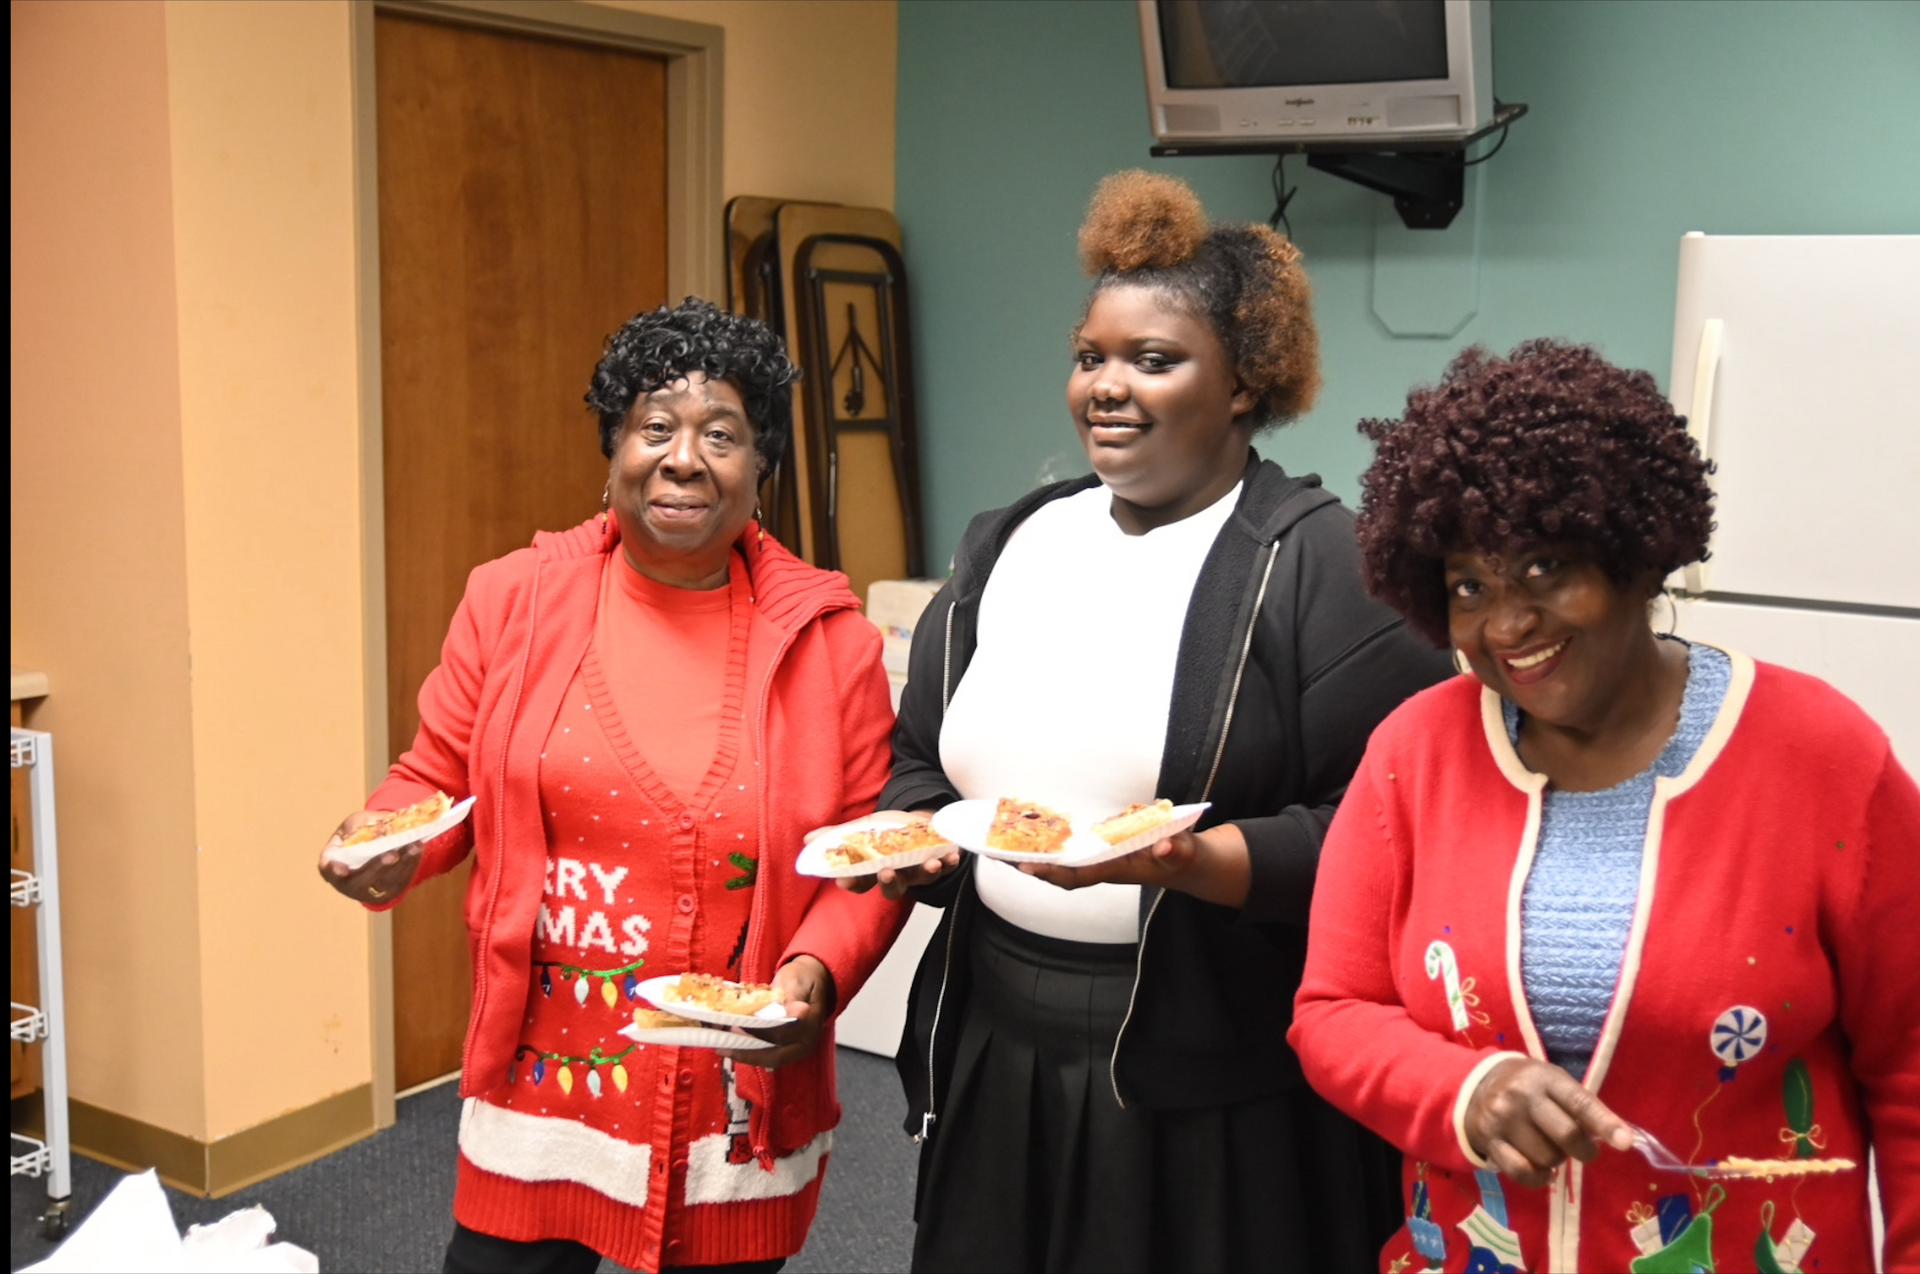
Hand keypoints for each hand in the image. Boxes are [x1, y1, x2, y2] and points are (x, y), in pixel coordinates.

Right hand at [317, 809, 424, 905]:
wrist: (381, 840)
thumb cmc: (361, 832)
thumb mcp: (355, 822)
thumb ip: (355, 825)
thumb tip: (358, 832)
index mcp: (333, 864)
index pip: (327, 870)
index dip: (333, 870)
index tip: (341, 869)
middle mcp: (348, 883)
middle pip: (360, 881)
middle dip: (377, 867)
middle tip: (392, 854)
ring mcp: (370, 891)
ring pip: (385, 882)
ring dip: (401, 864)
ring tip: (413, 846)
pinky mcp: (390, 891)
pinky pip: (402, 881)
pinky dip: (411, 864)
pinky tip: (417, 849)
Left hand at [722, 955, 835, 1069]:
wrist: (813, 980)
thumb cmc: (802, 978)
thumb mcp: (796, 982)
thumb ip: (794, 998)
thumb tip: (800, 1012)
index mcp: (810, 1026)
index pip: (781, 1035)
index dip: (758, 1034)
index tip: (735, 1028)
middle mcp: (805, 1043)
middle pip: (774, 1056)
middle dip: (746, 1053)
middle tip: (722, 1047)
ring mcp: (796, 1048)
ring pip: (769, 1058)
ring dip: (745, 1054)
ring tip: (722, 1047)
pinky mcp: (787, 1048)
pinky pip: (768, 1054)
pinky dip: (750, 1051)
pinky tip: (732, 1045)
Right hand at [819, 809, 958, 900]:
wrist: (916, 822)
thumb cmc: (886, 831)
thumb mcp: (861, 830)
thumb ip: (837, 836)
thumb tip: (808, 841)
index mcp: (874, 871)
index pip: (859, 882)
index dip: (852, 882)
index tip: (844, 879)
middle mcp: (896, 875)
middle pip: (891, 888)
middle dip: (890, 882)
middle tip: (887, 873)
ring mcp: (917, 870)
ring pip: (921, 879)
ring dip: (927, 873)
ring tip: (931, 864)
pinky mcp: (938, 862)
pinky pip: (945, 867)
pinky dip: (950, 862)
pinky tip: (953, 855)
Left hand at [1020, 824, 1251, 907]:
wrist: (1186, 862)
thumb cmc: (1184, 858)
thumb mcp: (1186, 853)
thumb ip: (1177, 849)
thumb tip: (1163, 844)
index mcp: (1117, 869)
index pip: (1078, 875)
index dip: (1052, 873)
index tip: (1025, 867)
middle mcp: (1103, 864)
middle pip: (1059, 869)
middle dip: (1030, 863)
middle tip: (994, 851)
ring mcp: (1101, 856)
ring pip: (1061, 858)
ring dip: (1034, 851)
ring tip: (1000, 838)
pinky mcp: (1102, 846)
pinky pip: (1070, 846)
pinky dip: (1050, 840)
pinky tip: (1030, 828)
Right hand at [1464, 1056, 1633, 1186]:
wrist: (1476, 1085)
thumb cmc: (1528, 1086)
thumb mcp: (1554, 1082)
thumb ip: (1582, 1106)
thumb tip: (1617, 1138)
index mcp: (1544, 1077)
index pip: (1579, 1103)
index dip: (1604, 1124)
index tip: (1625, 1143)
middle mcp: (1521, 1096)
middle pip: (1566, 1136)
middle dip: (1585, 1151)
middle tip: (1586, 1151)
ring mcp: (1501, 1119)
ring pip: (1546, 1158)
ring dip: (1557, 1160)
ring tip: (1550, 1148)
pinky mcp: (1489, 1141)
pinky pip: (1522, 1172)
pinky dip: (1539, 1178)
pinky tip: (1542, 1171)